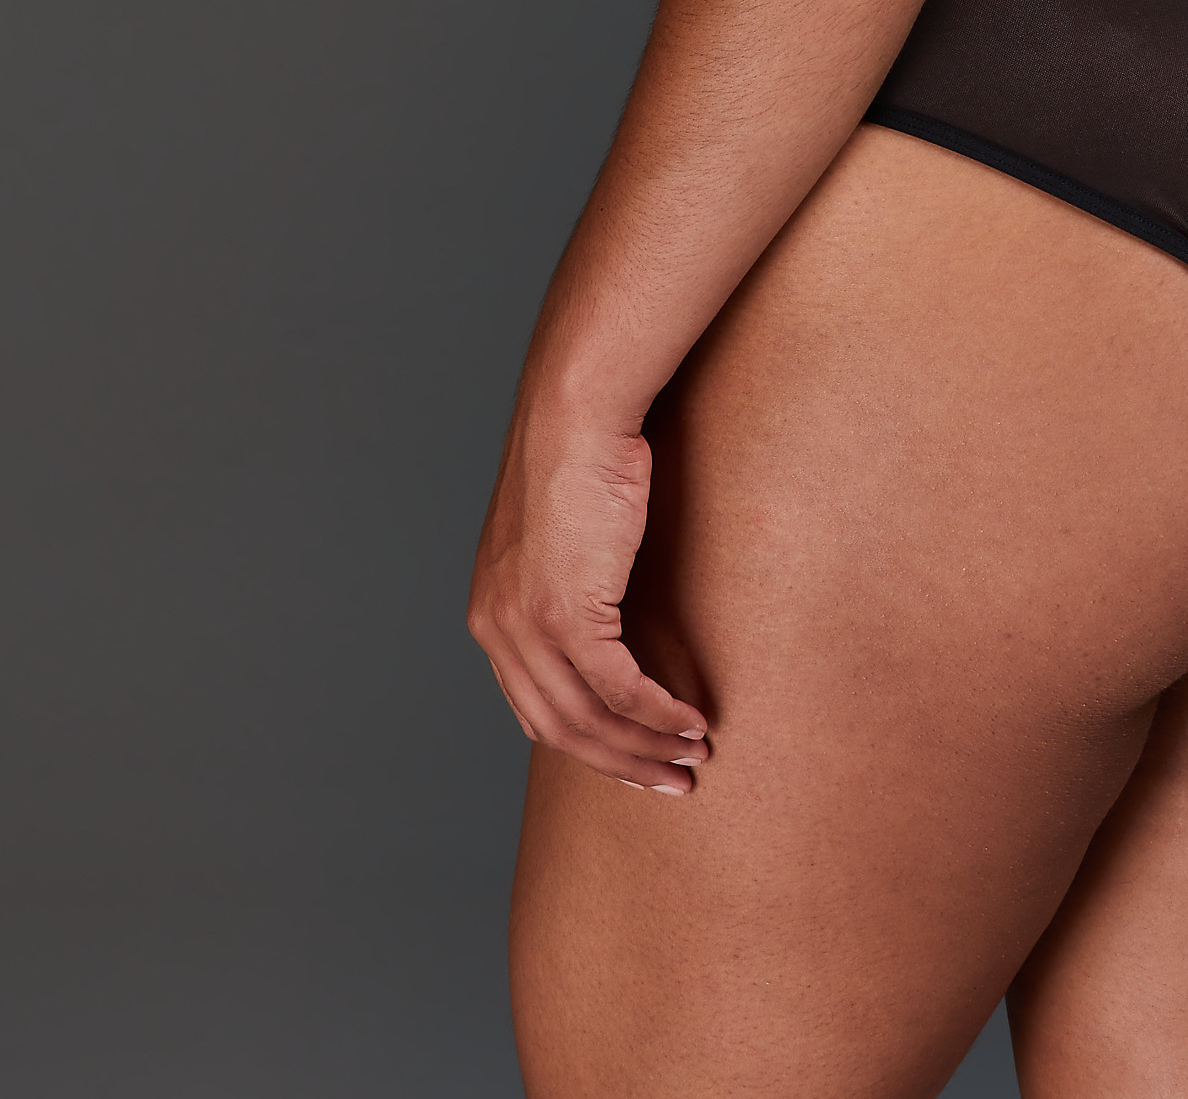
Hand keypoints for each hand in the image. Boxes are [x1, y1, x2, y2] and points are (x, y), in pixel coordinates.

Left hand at [467, 404, 711, 794]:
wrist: (576, 411)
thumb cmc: (580, 451)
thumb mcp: (562, 528)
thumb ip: (569, 575)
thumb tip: (606, 603)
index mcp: (490, 612)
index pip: (533, 704)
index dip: (584, 741)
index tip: (629, 757)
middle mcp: (497, 629)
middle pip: (557, 728)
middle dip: (617, 763)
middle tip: (668, 781)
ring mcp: (528, 626)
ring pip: (588, 719)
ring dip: (644, 747)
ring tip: (692, 756)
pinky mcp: (568, 614)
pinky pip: (617, 687)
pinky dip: (657, 714)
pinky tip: (689, 721)